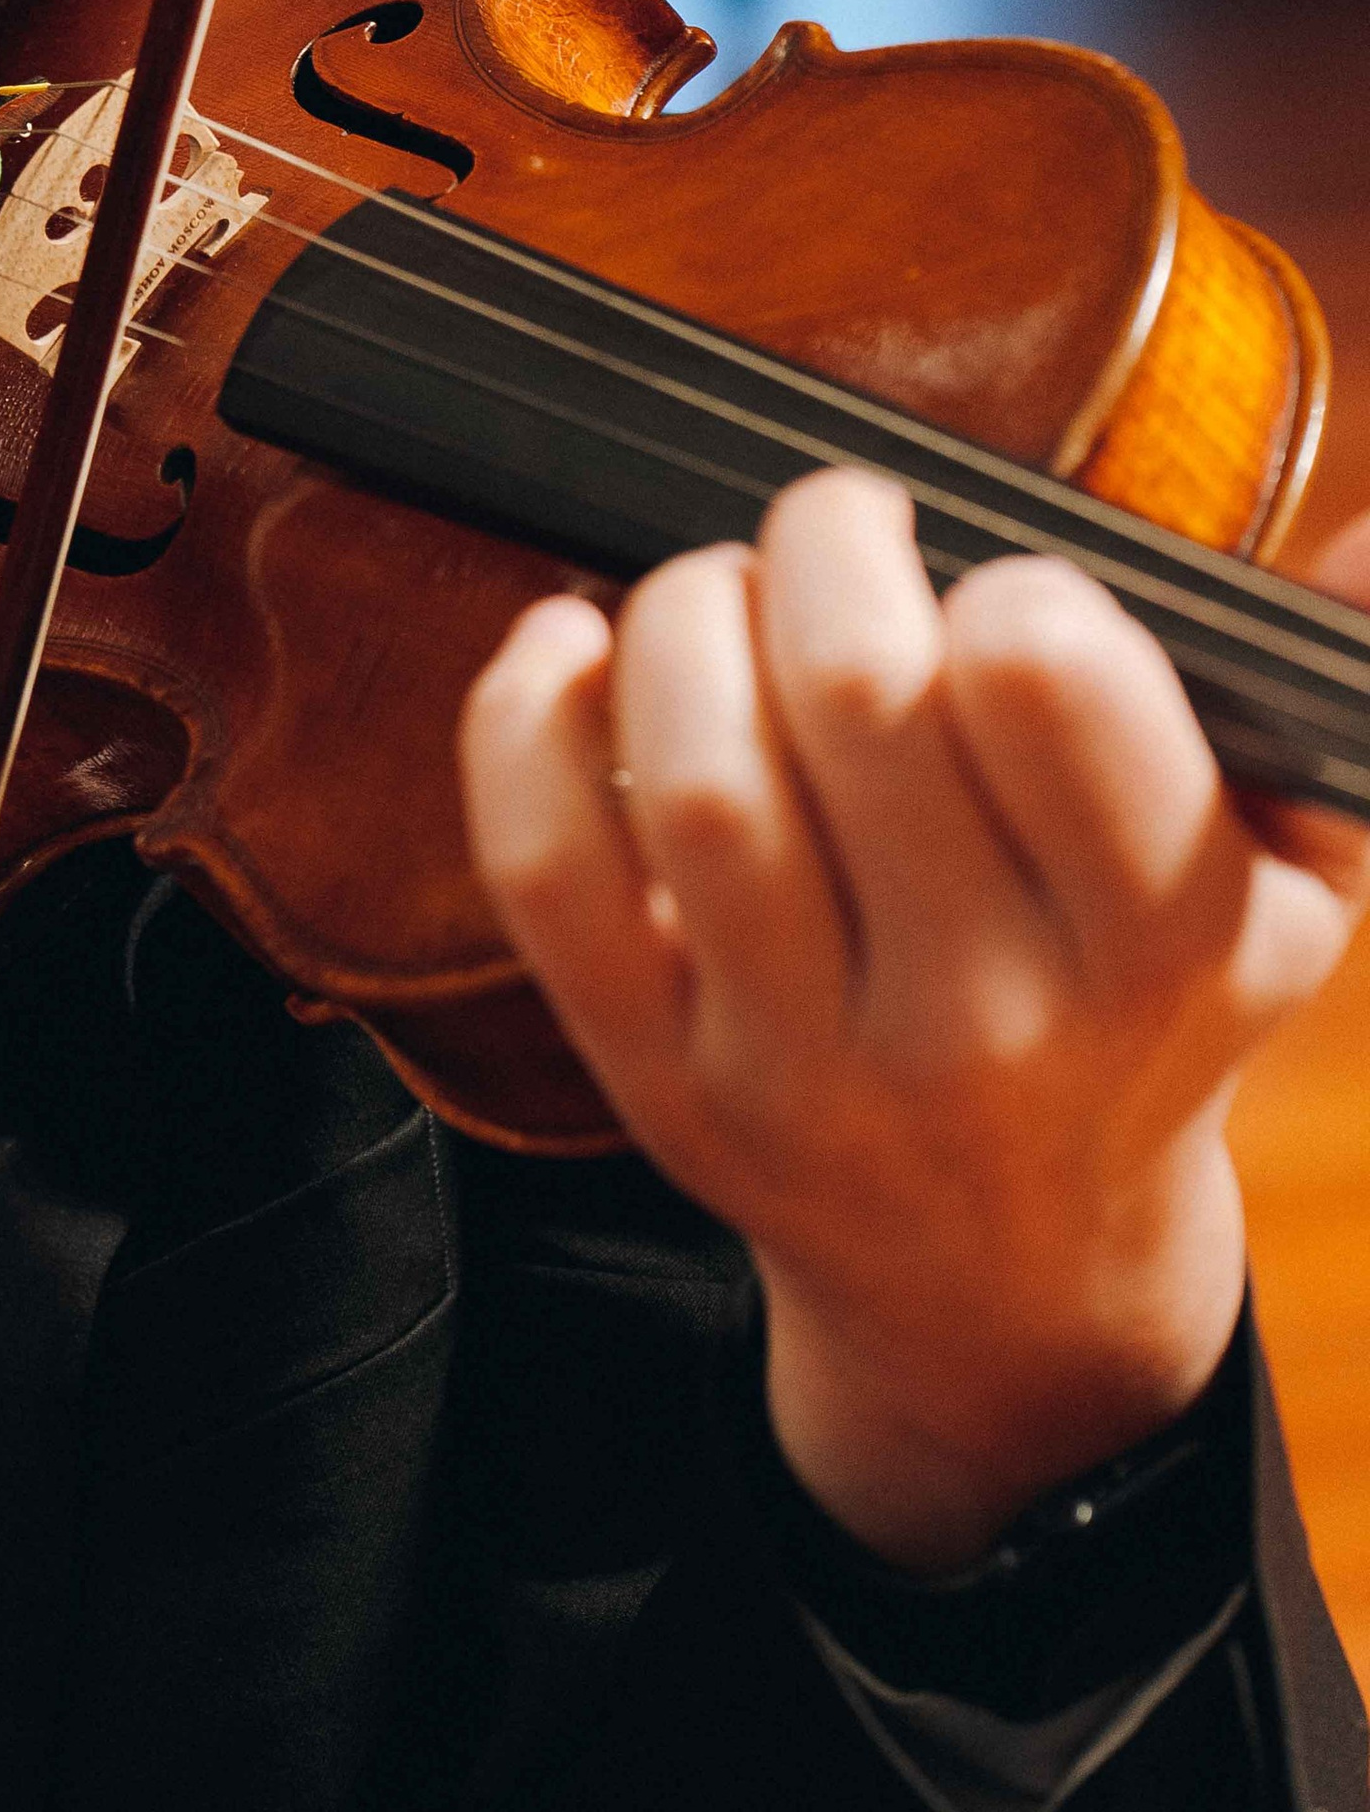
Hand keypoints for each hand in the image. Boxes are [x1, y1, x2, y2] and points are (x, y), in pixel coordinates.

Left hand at [458, 466, 1369, 1566]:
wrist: (1011, 1280)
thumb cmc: (1144, 1018)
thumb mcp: (1292, 883)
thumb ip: (1325, 696)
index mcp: (1160, 941)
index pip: (1054, 692)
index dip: (1005, 583)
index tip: (996, 587)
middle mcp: (981, 1018)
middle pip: (853, 697)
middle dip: (826, 547)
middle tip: (837, 530)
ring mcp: (802, 1064)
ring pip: (697, 781)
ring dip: (683, 617)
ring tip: (722, 593)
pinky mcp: (656, 1085)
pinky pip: (548, 882)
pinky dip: (523, 730)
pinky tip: (564, 644)